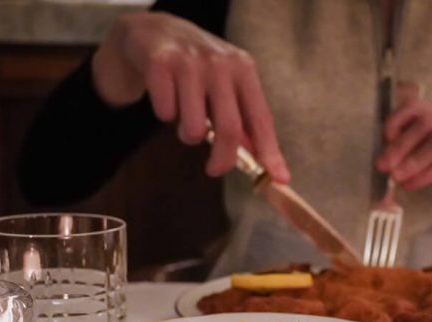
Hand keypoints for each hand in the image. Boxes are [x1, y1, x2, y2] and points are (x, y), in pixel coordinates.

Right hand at [91, 12, 289, 181]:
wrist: (153, 32)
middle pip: (229, 130)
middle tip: (214, 169)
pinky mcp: (160, 64)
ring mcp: (189, 62)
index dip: (269, 152)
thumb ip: (243, 119)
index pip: (260, 119)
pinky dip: (165, 114)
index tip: (278, 178)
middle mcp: (220, 63)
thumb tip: (264, 162)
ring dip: (188, 134)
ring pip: (194, 128)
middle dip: (222, 160)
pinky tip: (165, 96)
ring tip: (184, 116)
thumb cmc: (196, 68)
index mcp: (243, 69)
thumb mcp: (226, 85)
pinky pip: (165, 114)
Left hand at [375, 99, 431, 250]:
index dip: (397, 121)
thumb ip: (416, 156)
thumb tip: (384, 156)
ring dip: (413, 159)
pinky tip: (413, 185)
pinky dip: (429, 174)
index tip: (382, 143)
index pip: (420, 107)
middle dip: (401, 145)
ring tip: (396, 177)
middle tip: (383, 165)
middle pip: (429, 122)